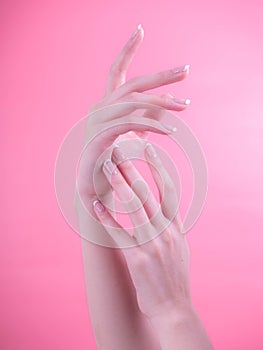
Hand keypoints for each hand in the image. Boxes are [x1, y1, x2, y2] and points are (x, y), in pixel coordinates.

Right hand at [75, 24, 189, 209]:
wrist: (95, 186)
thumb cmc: (114, 161)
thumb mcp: (134, 134)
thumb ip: (148, 116)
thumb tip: (168, 101)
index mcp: (106, 104)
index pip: (117, 71)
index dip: (127, 50)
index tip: (140, 29)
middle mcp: (99, 107)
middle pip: (132, 84)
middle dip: (160, 76)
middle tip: (186, 69)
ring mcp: (97, 120)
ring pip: (133, 101)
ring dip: (161, 102)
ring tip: (184, 106)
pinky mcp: (101, 136)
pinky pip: (131, 123)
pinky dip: (153, 126)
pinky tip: (171, 132)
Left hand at [92, 142, 190, 319]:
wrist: (174, 308)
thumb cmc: (174, 277)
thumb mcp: (180, 247)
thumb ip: (173, 225)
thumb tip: (167, 208)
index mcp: (175, 227)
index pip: (168, 189)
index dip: (158, 167)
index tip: (149, 149)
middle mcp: (165, 231)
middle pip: (147, 192)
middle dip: (132, 168)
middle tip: (119, 150)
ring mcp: (151, 244)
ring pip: (134, 206)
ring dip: (119, 183)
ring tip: (107, 167)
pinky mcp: (136, 258)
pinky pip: (119, 232)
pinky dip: (106, 216)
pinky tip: (96, 203)